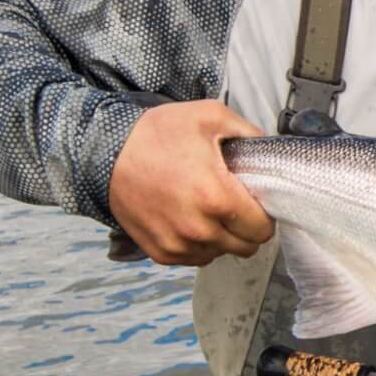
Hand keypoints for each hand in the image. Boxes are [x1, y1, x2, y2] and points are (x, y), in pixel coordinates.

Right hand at [107, 100, 274, 265]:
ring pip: (221, 253)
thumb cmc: (156, 134)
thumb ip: (250, 134)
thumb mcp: (210, 117)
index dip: (264, 214)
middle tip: (234, 203)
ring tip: (207, 208)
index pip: (263, 229)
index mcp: (217, 198)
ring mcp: (177, 244)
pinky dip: (198, 243)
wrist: (105, 152)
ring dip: (221, 236)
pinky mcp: (159, 252)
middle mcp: (198, 229)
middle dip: (246, 227)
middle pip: (246, 246)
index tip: (254, 201)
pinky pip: (195, 258)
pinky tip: (189, 217)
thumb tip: (270, 151)